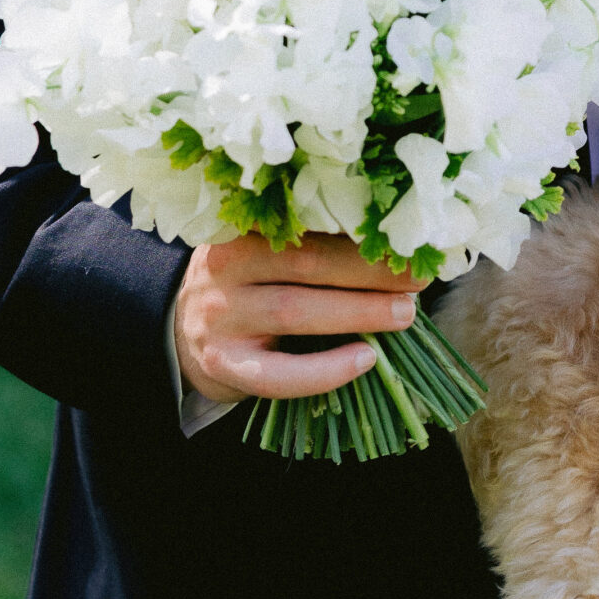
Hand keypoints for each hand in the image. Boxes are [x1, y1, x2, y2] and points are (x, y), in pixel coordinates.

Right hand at [173, 232, 426, 404]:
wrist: (180, 331)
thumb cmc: (247, 284)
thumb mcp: (265, 251)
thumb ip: (314, 243)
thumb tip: (397, 245)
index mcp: (244, 227)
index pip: (309, 223)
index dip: (362, 230)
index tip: (410, 237)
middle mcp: (226, 268)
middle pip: (307, 263)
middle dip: (370, 270)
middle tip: (418, 278)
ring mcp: (220, 317)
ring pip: (295, 310)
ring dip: (358, 312)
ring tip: (404, 314)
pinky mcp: (224, 365)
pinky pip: (277, 374)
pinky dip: (325, 371)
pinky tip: (365, 360)